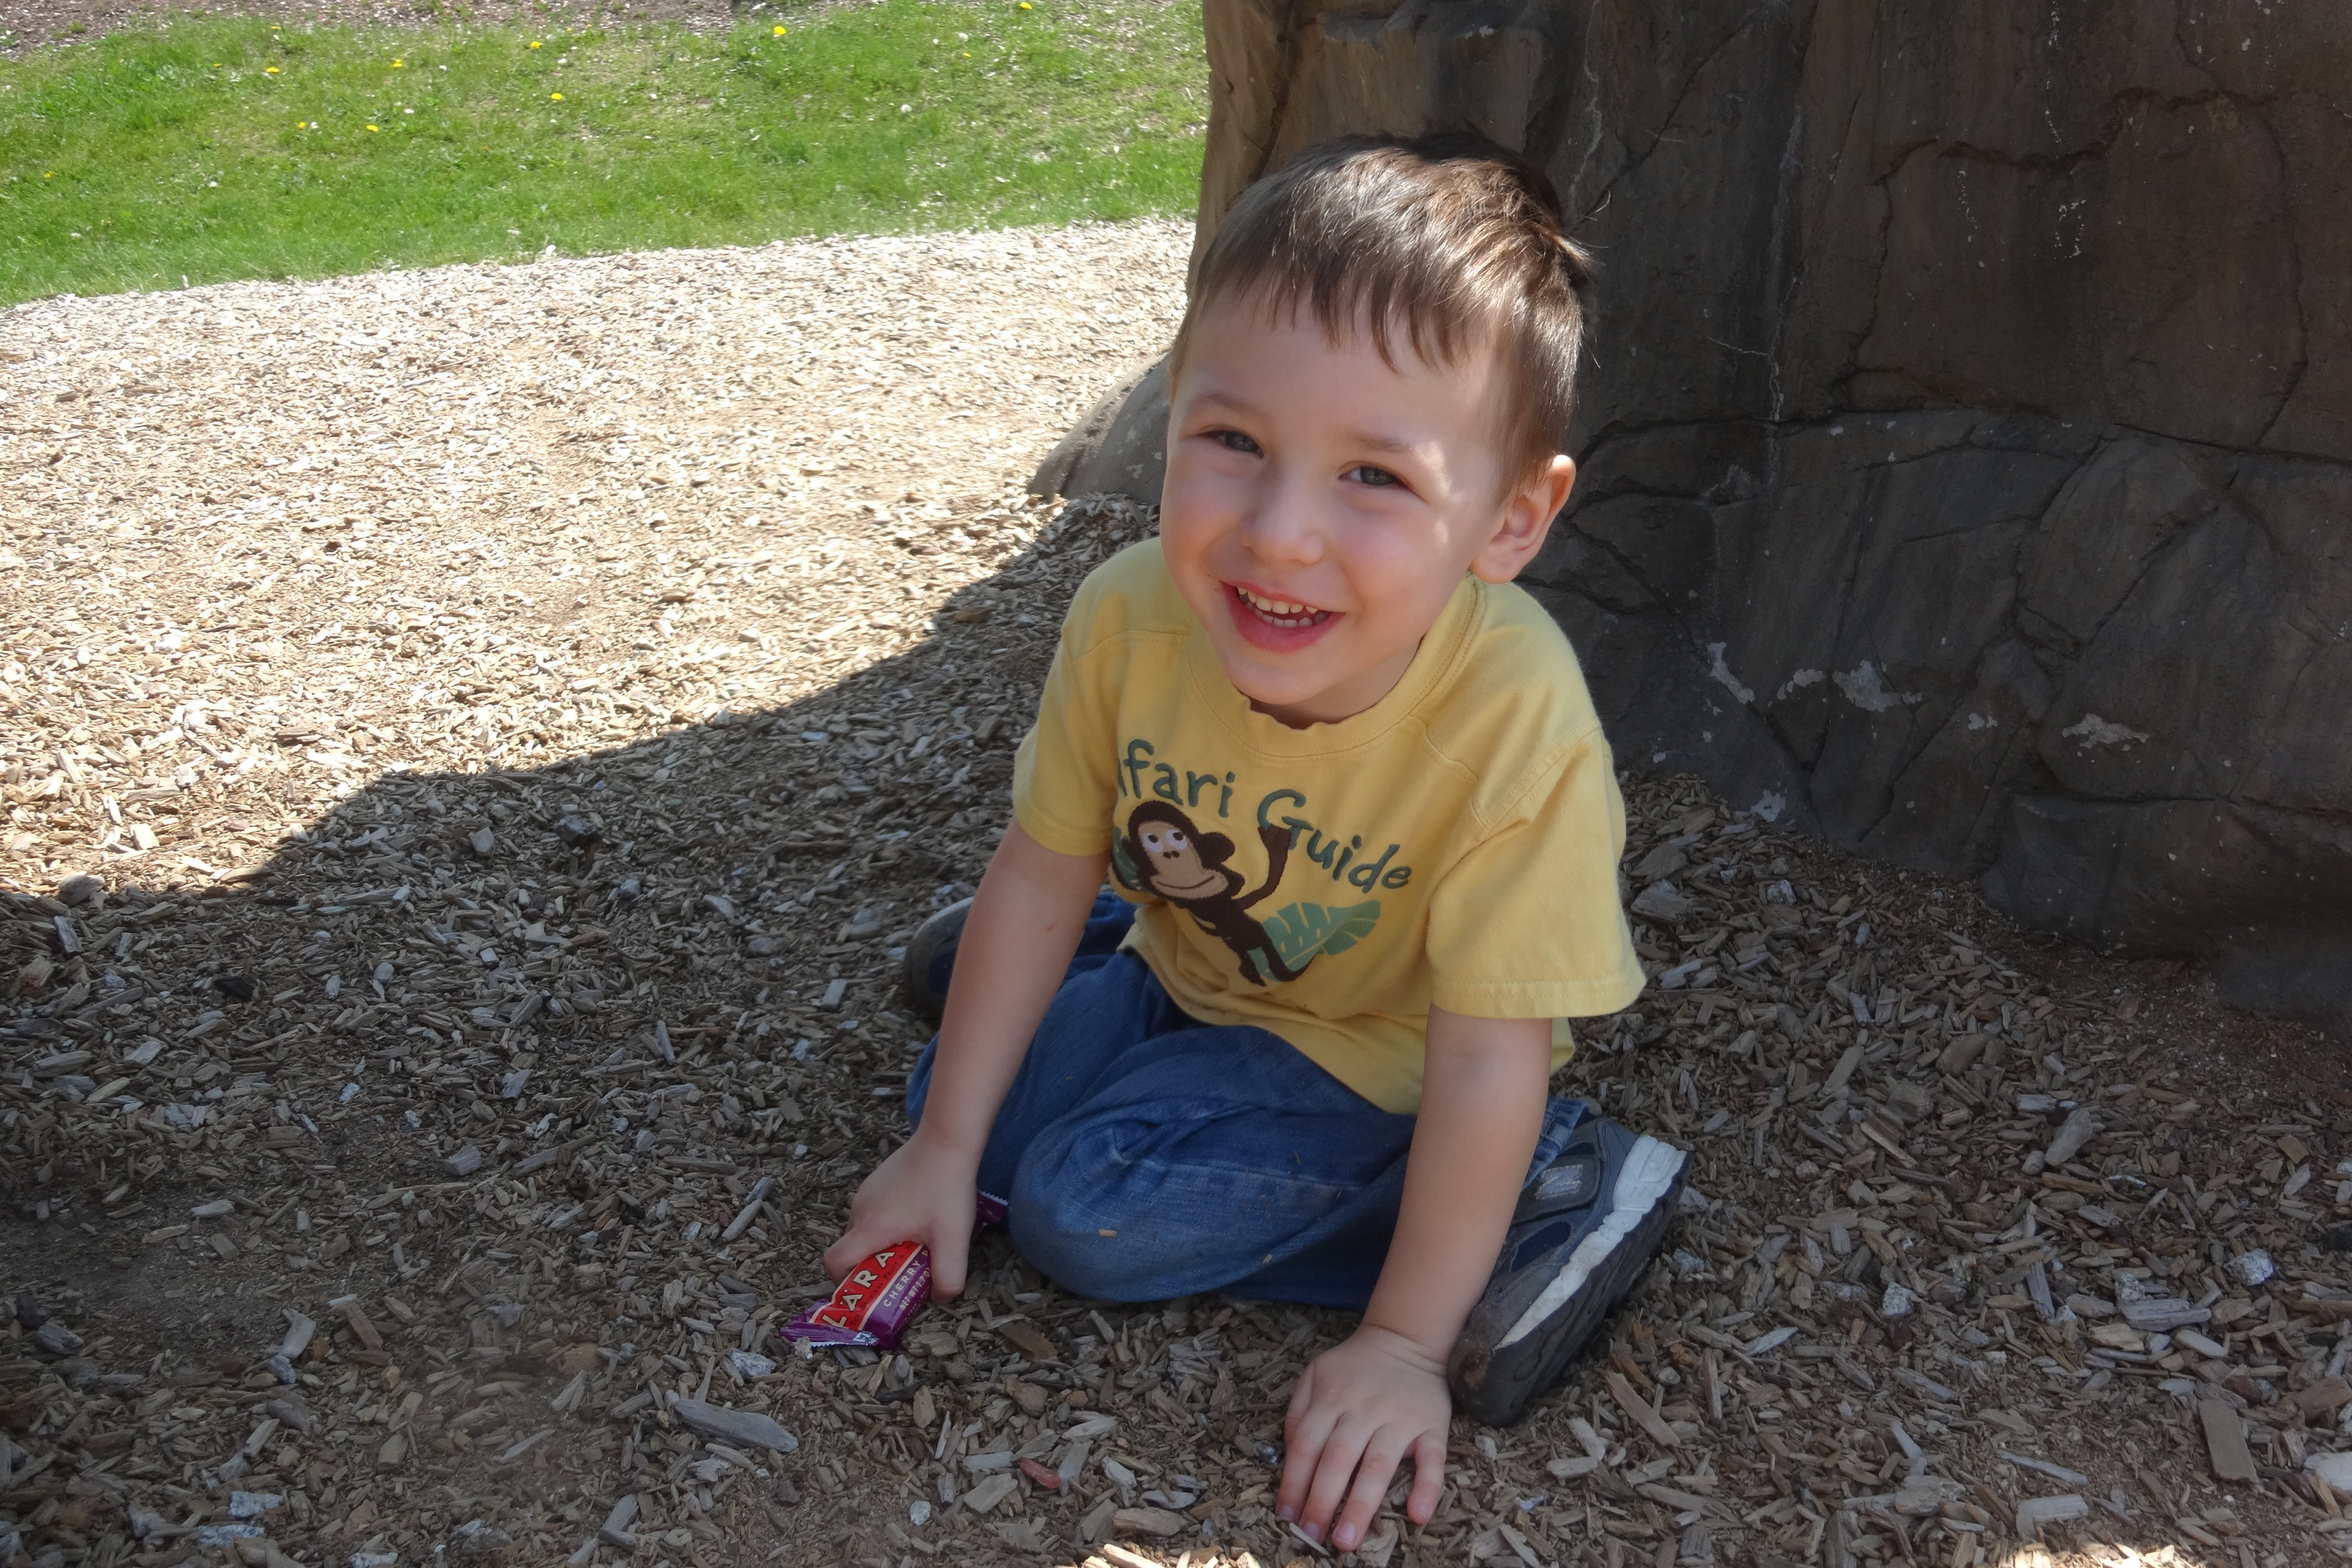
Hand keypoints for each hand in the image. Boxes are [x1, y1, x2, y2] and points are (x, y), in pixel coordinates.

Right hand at [821, 1129, 980, 1297]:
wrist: (947, 1139)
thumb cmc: (946, 1189)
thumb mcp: (953, 1240)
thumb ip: (948, 1278)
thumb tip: (941, 1298)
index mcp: (869, 1228)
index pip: (834, 1262)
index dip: (844, 1282)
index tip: (871, 1289)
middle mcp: (860, 1209)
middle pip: (853, 1249)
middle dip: (875, 1266)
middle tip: (907, 1270)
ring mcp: (868, 1192)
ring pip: (866, 1230)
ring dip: (886, 1244)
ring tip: (920, 1241)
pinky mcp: (879, 1181)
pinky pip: (876, 1212)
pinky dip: (891, 1224)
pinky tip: (922, 1217)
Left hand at [1275, 1324, 1451, 1551]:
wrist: (1406, 1339)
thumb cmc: (1355, 1367)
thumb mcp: (1316, 1374)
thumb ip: (1298, 1410)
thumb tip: (1288, 1453)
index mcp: (1331, 1398)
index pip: (1306, 1445)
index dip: (1293, 1482)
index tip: (1286, 1516)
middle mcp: (1364, 1409)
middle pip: (1338, 1459)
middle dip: (1322, 1501)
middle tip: (1312, 1536)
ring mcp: (1400, 1419)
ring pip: (1378, 1465)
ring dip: (1361, 1505)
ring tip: (1346, 1539)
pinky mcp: (1432, 1425)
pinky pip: (1433, 1459)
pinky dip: (1427, 1487)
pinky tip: (1417, 1515)